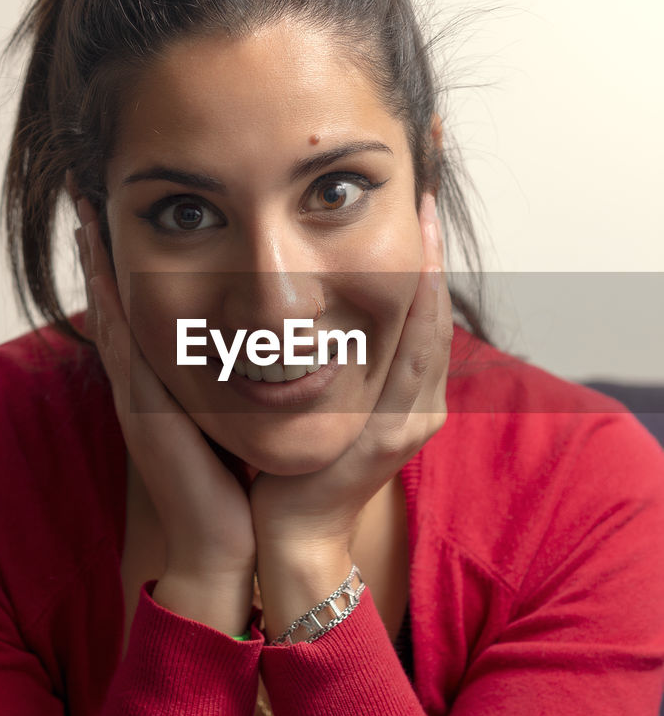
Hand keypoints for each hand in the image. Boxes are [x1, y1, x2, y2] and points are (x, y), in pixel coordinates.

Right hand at [72, 190, 256, 611]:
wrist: (225, 540)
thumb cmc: (237, 484)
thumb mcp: (240, 420)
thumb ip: (245, 384)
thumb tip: (273, 349)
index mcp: (168, 381)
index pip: (145, 308)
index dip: (127, 263)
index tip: (122, 214)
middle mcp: (145, 381)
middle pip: (116, 300)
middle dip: (101, 249)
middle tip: (89, 195)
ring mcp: (137, 394)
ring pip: (111, 314)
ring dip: (95, 264)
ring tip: (85, 212)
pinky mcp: (141, 409)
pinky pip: (121, 346)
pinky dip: (107, 305)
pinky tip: (100, 267)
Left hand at [250, 192, 450, 564]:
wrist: (282, 534)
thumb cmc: (287, 464)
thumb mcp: (309, 396)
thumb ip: (318, 352)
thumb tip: (297, 296)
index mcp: (399, 390)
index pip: (418, 307)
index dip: (420, 250)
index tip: (413, 192)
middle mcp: (417, 400)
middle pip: (434, 306)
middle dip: (433, 242)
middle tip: (429, 181)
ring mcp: (412, 418)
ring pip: (432, 326)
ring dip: (432, 264)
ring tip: (427, 206)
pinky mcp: (394, 436)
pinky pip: (414, 362)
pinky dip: (419, 313)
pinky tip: (416, 269)